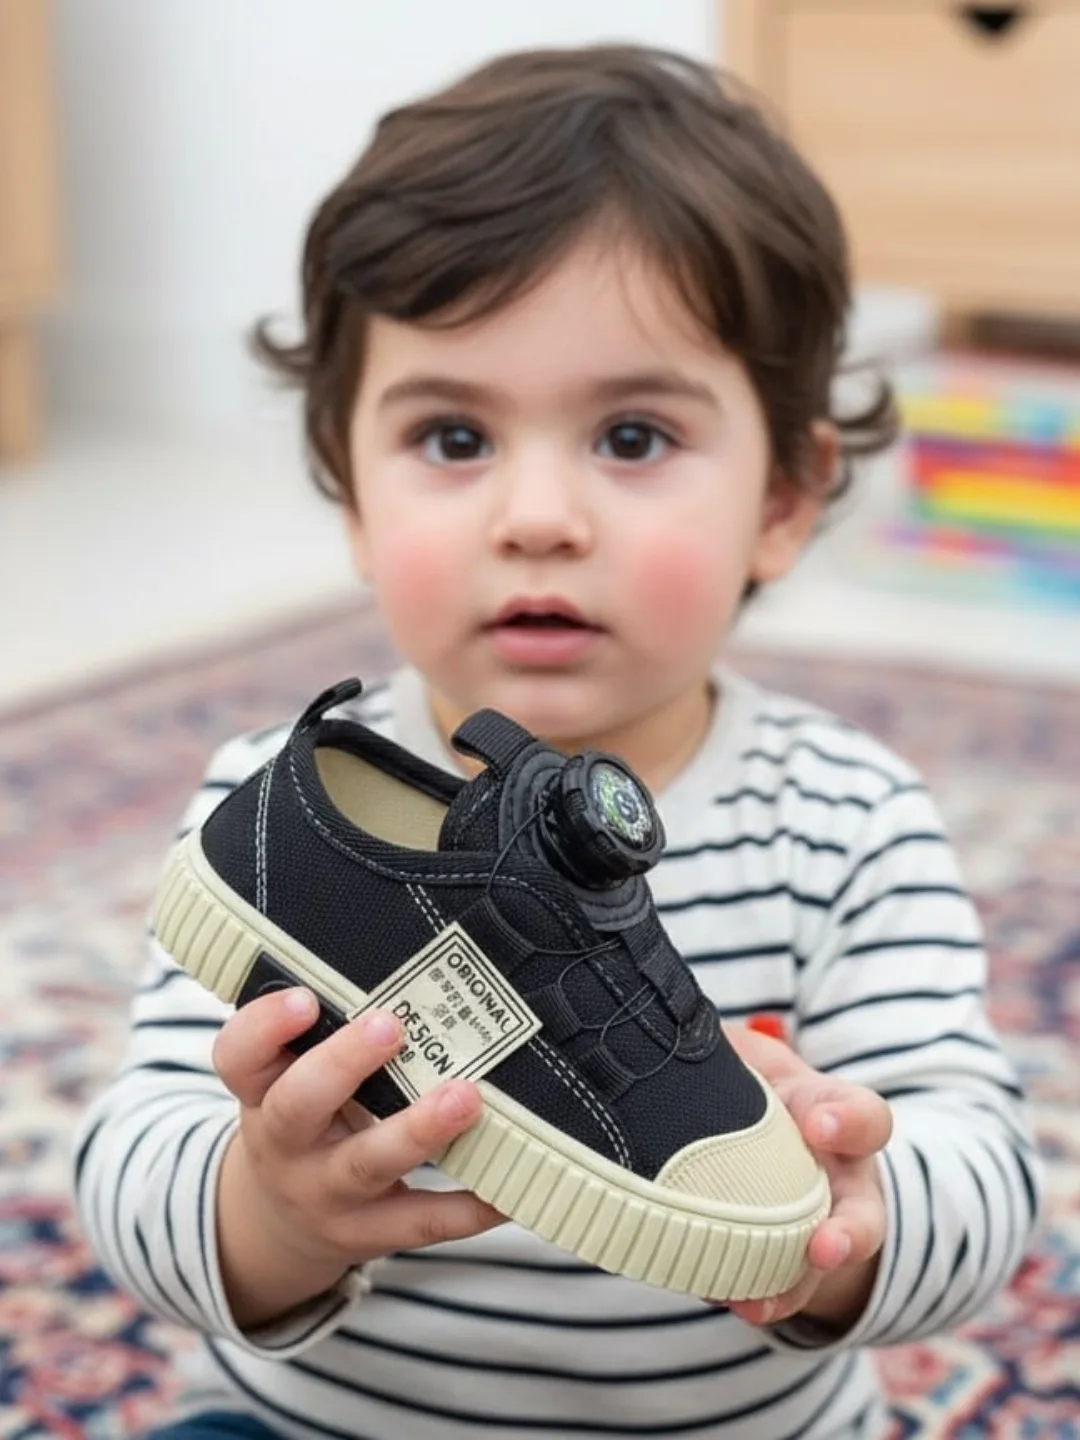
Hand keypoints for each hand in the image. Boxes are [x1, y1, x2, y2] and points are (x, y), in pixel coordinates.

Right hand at [212, 987, 503, 1328]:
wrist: (279, 1222)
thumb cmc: (307, 1117)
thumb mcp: (293, 1075)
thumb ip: (331, 1032)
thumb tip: (414, 964)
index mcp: (262, 1091)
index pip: (238, 1055)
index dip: (265, 1026)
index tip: (305, 998)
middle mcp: (285, 1145)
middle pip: (298, 1106)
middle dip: (344, 1064)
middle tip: (391, 1024)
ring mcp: (325, 1194)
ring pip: (366, 1164)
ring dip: (419, 1129)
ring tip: (466, 1096)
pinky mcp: (370, 1233)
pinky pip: (423, 1220)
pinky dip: (469, 1205)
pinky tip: (506, 1186)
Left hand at [721, 1022, 891, 1331]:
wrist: (751, 1136)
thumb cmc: (749, 1086)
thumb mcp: (745, 1056)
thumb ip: (720, 1046)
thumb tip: (664, 1026)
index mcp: (830, 1114)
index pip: (862, 1116)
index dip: (847, 1121)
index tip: (818, 1125)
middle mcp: (837, 1178)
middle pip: (863, 1214)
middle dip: (848, 1233)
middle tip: (824, 1245)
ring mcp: (816, 1227)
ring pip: (821, 1269)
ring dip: (796, 1285)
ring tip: (759, 1300)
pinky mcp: (785, 1263)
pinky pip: (780, 1290)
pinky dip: (758, 1298)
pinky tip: (730, 1299)